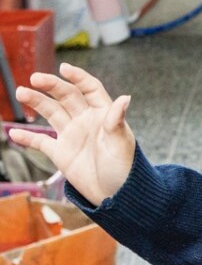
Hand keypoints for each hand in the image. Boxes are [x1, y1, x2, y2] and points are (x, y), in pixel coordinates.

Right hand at [10, 63, 135, 205]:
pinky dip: (27, 137)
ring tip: (21, 93)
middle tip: (35, 78)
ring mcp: (72, 135)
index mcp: (103, 114)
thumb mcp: (121, 143)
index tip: (64, 68)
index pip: (89, 89)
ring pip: (51, 113)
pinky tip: (13, 133)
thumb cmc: (125, 168)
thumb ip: (117, 121)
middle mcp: (86, 121)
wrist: (116, 196)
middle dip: (51, 86)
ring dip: (37, 102)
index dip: (78, 77)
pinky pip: (41, 141)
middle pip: (66, 96)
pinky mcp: (61, 153)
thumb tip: (125, 98)